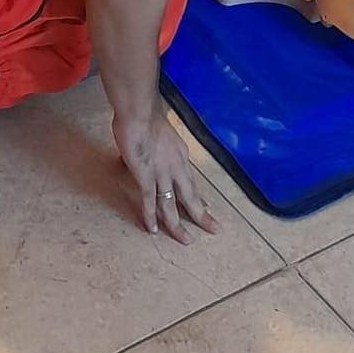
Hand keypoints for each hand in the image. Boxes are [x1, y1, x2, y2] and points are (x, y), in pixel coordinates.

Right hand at [114, 110, 218, 244]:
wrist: (139, 112)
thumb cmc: (145, 117)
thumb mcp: (159, 133)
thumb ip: (156, 145)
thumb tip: (148, 150)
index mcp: (180, 155)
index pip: (191, 181)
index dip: (198, 196)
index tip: (206, 207)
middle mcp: (176, 167)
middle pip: (191, 197)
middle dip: (202, 215)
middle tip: (214, 230)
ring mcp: (162, 174)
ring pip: (172, 205)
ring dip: (177, 225)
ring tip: (186, 240)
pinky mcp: (146, 177)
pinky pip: (150, 201)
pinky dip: (151, 217)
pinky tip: (154, 230)